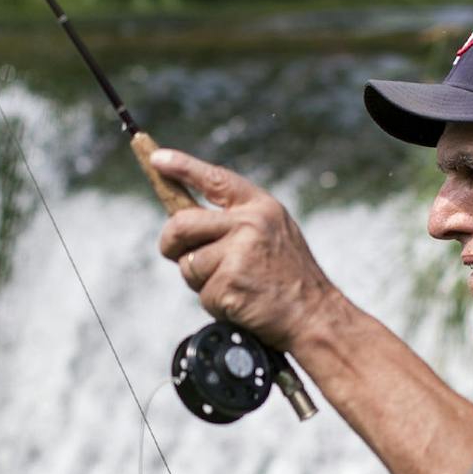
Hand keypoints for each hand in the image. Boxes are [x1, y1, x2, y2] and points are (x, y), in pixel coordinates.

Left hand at [151, 148, 342, 350]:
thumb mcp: (274, 232)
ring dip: (201, 281)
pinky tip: (240, 303)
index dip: (183, 167)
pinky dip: (215, 303)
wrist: (315, 315)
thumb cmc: (290, 277)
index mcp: (260, 207)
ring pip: (188, 264)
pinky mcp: (230, 282)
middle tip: (175, 254)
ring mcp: (239, 252)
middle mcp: (250, 223)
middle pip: (182, 223)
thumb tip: (185, 220)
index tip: (157, 159)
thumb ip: (237, 221)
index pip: (215, 179)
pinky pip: (201, 293)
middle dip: (170, 243)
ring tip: (234, 285)